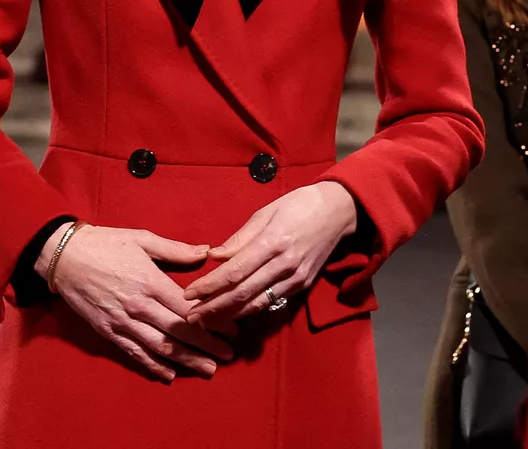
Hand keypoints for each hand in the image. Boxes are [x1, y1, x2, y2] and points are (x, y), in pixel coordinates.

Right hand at [44, 224, 234, 382]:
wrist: (64, 257)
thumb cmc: (106, 243)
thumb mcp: (143, 239)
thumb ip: (176, 250)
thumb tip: (206, 252)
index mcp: (151, 281)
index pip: (188, 308)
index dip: (212, 322)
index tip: (232, 330)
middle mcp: (138, 306)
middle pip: (178, 332)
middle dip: (206, 346)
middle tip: (228, 356)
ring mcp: (122, 321)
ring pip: (159, 347)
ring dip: (185, 360)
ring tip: (207, 369)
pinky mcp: (107, 332)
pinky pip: (133, 353)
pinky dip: (152, 365)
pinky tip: (169, 374)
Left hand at [184, 182, 358, 320]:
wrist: (339, 211)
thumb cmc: (299, 205)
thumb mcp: (266, 211)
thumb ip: (240, 238)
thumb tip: (213, 256)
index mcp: (273, 242)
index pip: (234, 271)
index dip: (210, 286)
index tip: (188, 294)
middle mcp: (284, 264)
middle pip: (243, 293)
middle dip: (214, 307)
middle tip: (191, 317)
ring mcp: (295, 278)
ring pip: (257, 304)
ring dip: (229, 315)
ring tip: (206, 321)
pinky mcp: (302, 285)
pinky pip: (272, 302)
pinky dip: (251, 311)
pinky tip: (234, 315)